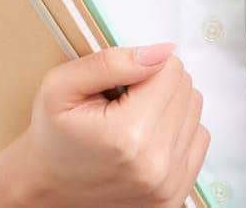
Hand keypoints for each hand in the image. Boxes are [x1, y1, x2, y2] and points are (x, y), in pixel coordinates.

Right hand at [0, 43, 208, 207]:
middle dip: (156, 85)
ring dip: (168, 107)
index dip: (142, 67)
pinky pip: (199, 138)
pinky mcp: (175, 195)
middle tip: (121, 103)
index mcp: (128, 135)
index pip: (170, 70)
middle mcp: (155, 165)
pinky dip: (176, 131)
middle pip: (186, 89)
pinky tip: (147, 138)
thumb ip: (112, 62)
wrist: (46, 188)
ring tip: (131, 120)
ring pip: (195, 111)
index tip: (117, 86)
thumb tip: (163, 52)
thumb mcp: (61, 86)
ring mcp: (168, 185)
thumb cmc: (52, 135)